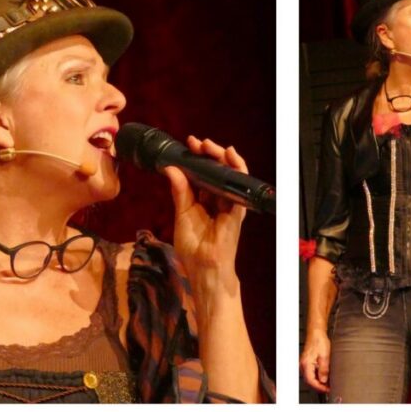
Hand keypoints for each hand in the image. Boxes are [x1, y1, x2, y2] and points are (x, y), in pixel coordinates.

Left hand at [165, 136, 247, 297]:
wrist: (204, 268)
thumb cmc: (193, 247)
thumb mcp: (182, 214)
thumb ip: (179, 191)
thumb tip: (170, 168)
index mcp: (203, 200)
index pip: (202, 173)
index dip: (196, 158)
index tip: (187, 145)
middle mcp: (218, 199)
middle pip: (216, 170)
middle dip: (208, 153)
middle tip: (197, 143)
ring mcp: (229, 202)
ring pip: (229, 173)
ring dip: (221, 156)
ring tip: (209, 146)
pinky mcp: (237, 208)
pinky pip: (240, 185)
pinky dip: (237, 169)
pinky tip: (231, 157)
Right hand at [300, 331, 330, 392]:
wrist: (316, 334)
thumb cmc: (319, 342)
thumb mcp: (325, 356)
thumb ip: (323, 369)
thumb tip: (324, 380)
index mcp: (306, 364)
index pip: (311, 381)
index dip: (320, 387)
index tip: (328, 389)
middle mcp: (303, 365)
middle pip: (310, 381)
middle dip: (320, 386)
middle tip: (330, 388)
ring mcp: (305, 364)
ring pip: (311, 378)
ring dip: (319, 382)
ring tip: (329, 383)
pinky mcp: (308, 363)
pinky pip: (311, 373)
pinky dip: (318, 377)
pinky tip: (325, 377)